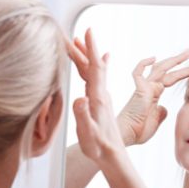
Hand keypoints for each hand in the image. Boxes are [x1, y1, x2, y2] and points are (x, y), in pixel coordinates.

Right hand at [69, 29, 124, 163]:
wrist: (112, 155)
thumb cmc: (98, 147)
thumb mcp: (88, 133)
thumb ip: (83, 116)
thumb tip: (80, 98)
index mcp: (98, 98)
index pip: (95, 69)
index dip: (91, 50)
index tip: (90, 32)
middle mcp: (102, 95)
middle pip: (94, 66)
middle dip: (85, 48)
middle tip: (77, 32)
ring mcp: (102, 98)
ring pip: (94, 71)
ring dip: (87, 55)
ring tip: (79, 42)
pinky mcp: (100, 102)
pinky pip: (97, 78)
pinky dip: (96, 65)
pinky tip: (101, 59)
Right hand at [117, 52, 188, 145]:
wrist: (128, 135)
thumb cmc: (139, 130)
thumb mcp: (156, 120)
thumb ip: (161, 112)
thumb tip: (165, 108)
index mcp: (155, 95)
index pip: (171, 78)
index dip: (184, 72)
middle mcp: (150, 88)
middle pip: (167, 70)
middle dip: (180, 61)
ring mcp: (144, 88)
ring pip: (160, 69)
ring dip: (174, 60)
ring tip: (187, 53)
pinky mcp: (139, 90)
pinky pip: (138, 73)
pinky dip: (143, 64)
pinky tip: (153, 58)